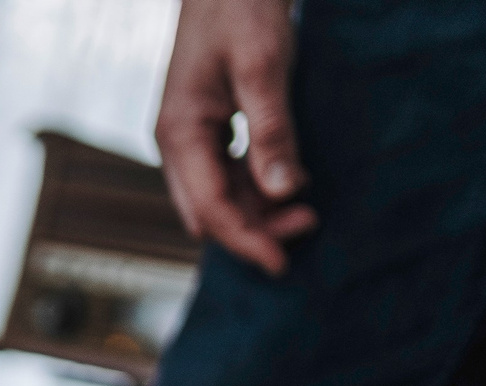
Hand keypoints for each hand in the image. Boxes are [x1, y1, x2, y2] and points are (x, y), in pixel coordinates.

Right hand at [153, 0, 318, 274]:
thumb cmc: (241, 7)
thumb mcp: (263, 67)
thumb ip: (272, 131)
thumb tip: (284, 190)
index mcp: (180, 133)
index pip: (210, 208)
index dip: (246, 240)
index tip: (282, 261)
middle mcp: (177, 142)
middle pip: (209, 211)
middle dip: (253, 230)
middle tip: (308, 225)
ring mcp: (190, 135)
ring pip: (218, 195)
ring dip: (256, 210)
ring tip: (306, 208)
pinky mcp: (207, 125)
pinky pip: (226, 173)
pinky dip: (255, 186)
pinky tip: (288, 180)